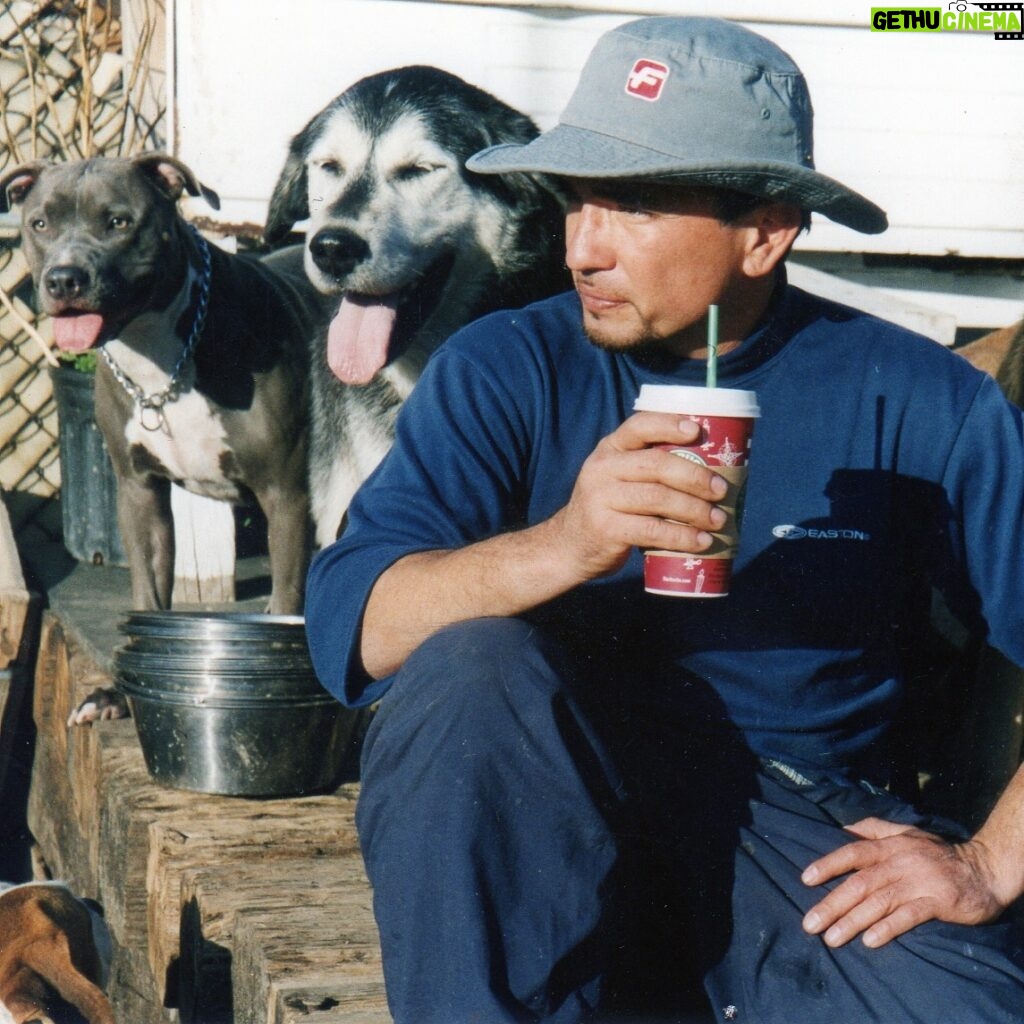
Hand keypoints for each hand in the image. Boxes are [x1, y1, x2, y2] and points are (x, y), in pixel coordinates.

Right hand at [552, 411, 727, 581]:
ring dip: (694, 509)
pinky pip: (652, 530)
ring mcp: (601, 498)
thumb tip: (712, 469)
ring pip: (657, 498)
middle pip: (656, 465)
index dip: (668, 425)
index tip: (696, 430)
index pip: (639, 427)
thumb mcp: (617, 477)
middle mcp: (602, 469)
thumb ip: (647, 467)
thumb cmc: (610, 508)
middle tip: (721, 489)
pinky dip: (681, 536)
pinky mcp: (606, 529)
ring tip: (718, 519)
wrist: (569, 545)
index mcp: (609, 449)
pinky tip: (700, 541)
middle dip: (695, 476)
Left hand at [801, 817, 1006, 947]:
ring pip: (878, 902)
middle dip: (832, 904)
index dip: (828, 865)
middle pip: (859, 883)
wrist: (984, 869)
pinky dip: (888, 928)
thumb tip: (843, 827)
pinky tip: (869, 941)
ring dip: (852, 921)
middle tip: (809, 924)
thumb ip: (874, 828)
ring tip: (831, 939)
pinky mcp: (937, 903)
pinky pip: (908, 916)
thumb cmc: (938, 852)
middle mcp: (900, 863)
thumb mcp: (906, 832)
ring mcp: (918, 883)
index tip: (805, 879)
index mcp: (890, 846)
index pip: (852, 853)